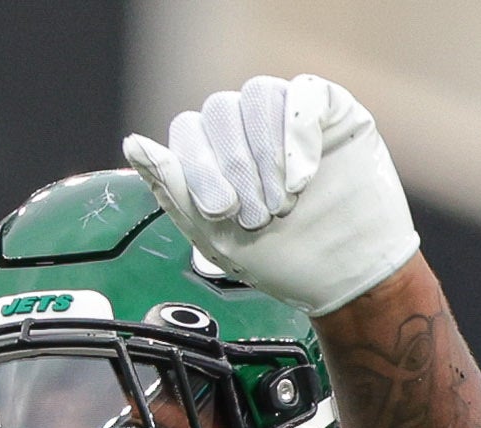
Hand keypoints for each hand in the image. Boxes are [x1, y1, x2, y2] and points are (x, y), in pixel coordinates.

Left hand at [124, 72, 420, 317]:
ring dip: (264, 153)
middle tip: (256, 217)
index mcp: (217, 155)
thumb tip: (133, 143)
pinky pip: (304, 94)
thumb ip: (173, 188)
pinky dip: (296, 136)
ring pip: (257, 95)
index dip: (197, 166)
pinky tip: (301, 179)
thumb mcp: (215, 236)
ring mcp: (289, 117)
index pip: (188, 129)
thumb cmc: (283, 261)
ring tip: (281, 204)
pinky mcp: (331, 112)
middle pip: (219, 110)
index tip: (222, 211)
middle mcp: (249, 129)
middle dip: (233, 166)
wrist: (347, 279)